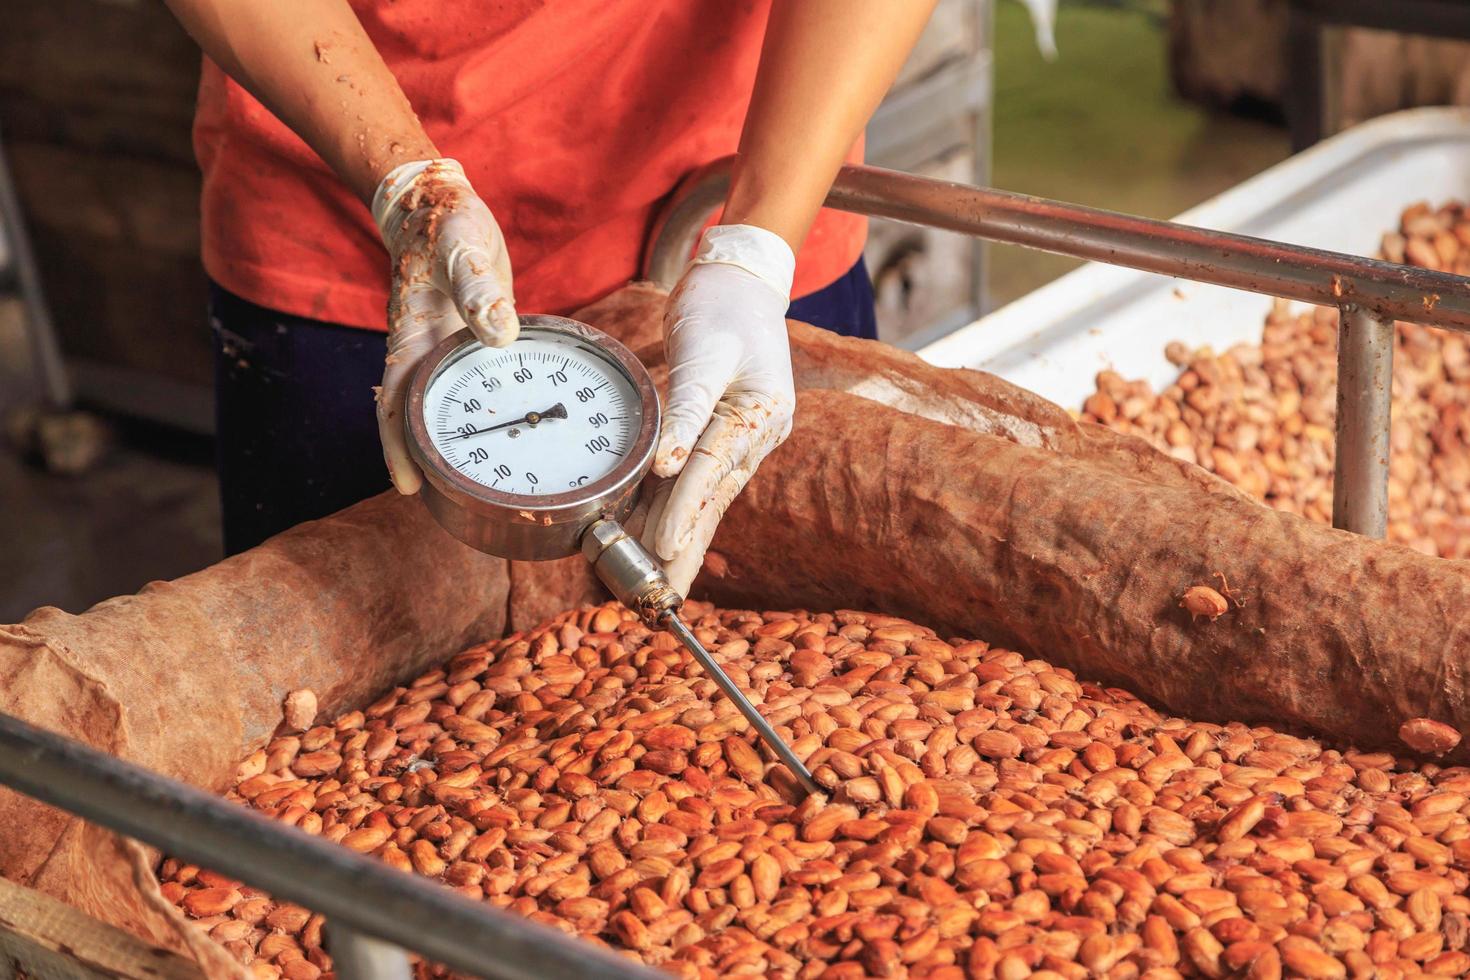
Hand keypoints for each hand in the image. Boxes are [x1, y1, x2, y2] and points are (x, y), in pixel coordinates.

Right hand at [371, 159, 516, 493]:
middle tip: (455, 506)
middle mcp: (426, 354)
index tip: (407, 488)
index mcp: (412, 339)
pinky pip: (475, 389)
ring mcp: (448, 353)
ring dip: (460, 445)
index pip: (396, 407)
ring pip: (448, 410)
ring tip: (485, 485)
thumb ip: (478, 288)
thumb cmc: (446, 225)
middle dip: (429, 464)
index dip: (398, 451)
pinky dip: (487, 413)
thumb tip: (498, 334)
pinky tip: (512, 434)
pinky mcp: (471, 345)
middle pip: (418, 422)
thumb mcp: (462, 248)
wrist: (440, 205)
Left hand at [642, 224, 796, 593]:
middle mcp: (757, 433)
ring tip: (657, 581)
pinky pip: (697, 480)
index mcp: (760, 413)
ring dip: (680, 538)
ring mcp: (742, 438)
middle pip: (713, 500)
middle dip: (687, 549)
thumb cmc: (722, 307)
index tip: (661, 550)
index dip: (685, 512)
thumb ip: (686, 408)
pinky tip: (651, 536)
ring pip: (706, 497)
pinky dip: (674, 508)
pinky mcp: (722, 435)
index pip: (713, 470)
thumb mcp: (703, 350)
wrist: (738, 281)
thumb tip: (668, 464)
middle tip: (663, 596)